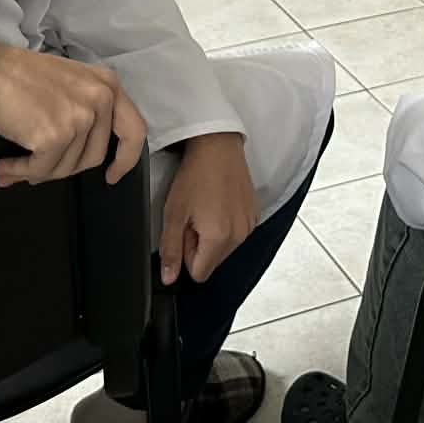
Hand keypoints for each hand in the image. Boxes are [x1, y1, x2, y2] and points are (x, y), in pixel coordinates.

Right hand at [0, 44, 145, 188]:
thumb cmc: (13, 73)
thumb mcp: (66, 82)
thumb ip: (82, 111)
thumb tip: (75, 155)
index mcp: (107, 84)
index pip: (134, 130)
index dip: (126, 159)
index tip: (113, 175)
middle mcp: (100, 98)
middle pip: (94, 156)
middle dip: (64, 168)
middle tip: (36, 169)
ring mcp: (81, 117)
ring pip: (67, 167)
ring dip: (38, 172)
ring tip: (13, 165)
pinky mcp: (56, 135)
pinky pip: (42, 170)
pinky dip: (20, 172)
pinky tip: (4, 166)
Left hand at [160, 132, 258, 285]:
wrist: (218, 145)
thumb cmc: (196, 174)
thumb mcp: (173, 213)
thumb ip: (170, 250)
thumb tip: (169, 277)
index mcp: (219, 239)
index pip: (199, 273)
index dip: (186, 254)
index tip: (186, 230)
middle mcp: (240, 235)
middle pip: (213, 260)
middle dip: (200, 244)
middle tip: (194, 214)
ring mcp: (250, 224)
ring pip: (225, 247)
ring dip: (213, 234)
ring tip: (207, 205)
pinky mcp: (255, 213)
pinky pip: (237, 231)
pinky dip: (226, 222)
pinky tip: (219, 200)